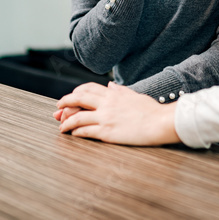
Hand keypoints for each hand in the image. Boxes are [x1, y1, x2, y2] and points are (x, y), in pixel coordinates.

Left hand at [57, 82, 178, 145]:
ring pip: (78, 117)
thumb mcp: (135, 95)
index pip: (89, 88)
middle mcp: (107, 104)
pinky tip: (73, 134)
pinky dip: (77, 132)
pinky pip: (86, 131)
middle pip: (79, 99)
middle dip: (65, 102)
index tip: (71, 95)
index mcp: (114, 94)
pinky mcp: (107, 132)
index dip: (76, 91)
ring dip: (66, 122)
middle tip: (57, 107)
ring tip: (61, 126)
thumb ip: (121, 90)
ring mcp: (106, 118)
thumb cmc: (152, 110)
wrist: (161, 122)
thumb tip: (110, 85)